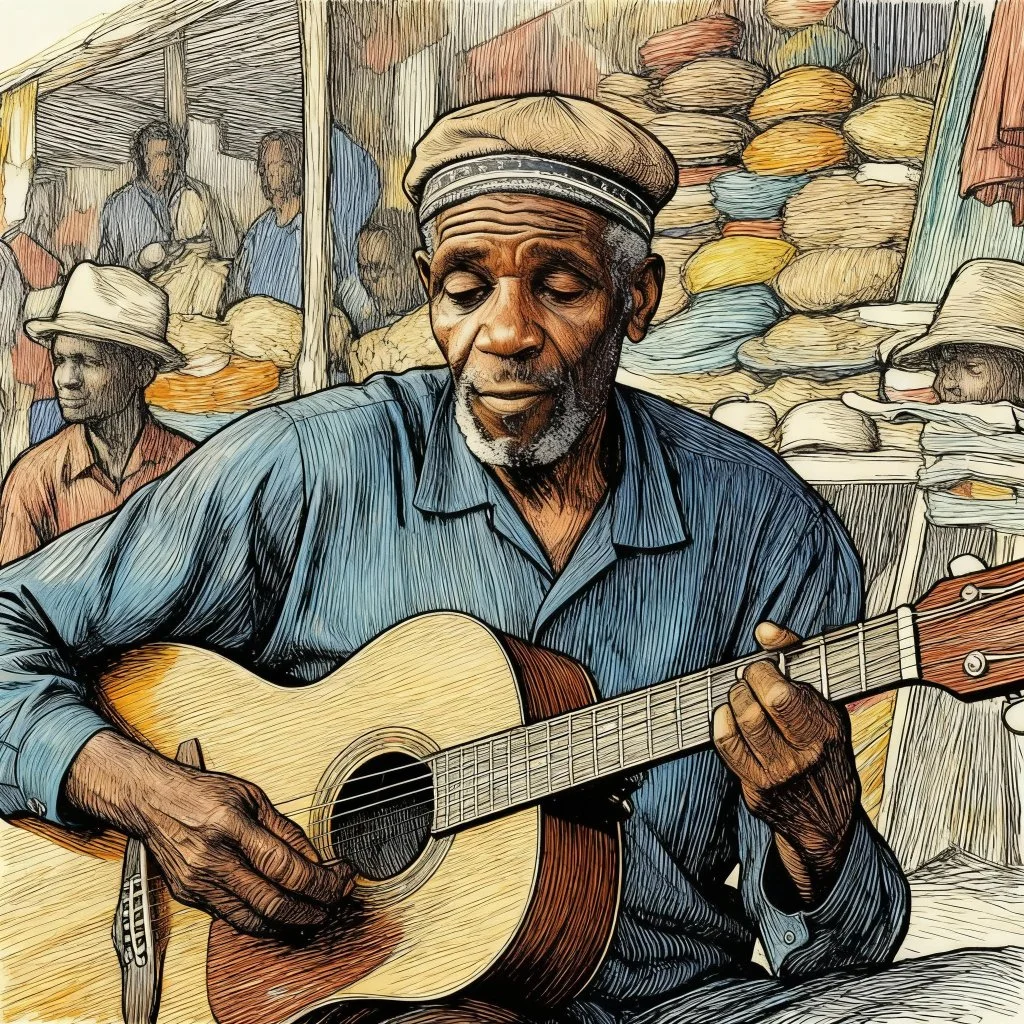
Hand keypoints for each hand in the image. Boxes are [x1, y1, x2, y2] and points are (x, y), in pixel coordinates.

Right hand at [66, 731, 351, 936]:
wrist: (152, 800)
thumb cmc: (201, 793)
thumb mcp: (252, 796)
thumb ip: (285, 829)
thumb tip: (315, 858)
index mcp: (230, 825)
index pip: (284, 867)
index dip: (320, 880)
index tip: (341, 877)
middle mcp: (212, 859)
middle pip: (273, 901)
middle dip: (314, 907)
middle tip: (336, 899)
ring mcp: (199, 882)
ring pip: (255, 919)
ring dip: (293, 921)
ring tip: (317, 911)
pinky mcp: (192, 896)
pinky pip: (235, 918)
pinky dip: (265, 921)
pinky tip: (285, 914)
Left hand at [712, 623, 858, 905]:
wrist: (827, 817)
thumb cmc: (823, 749)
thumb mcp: (826, 705)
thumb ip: (797, 659)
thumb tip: (764, 629)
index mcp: (826, 729)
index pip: (783, 694)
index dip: (762, 672)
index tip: (760, 668)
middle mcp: (805, 754)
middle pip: (757, 709)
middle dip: (745, 685)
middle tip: (747, 680)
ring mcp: (780, 774)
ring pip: (741, 725)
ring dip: (733, 701)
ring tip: (739, 696)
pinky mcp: (757, 788)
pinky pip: (727, 747)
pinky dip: (721, 724)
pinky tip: (726, 716)